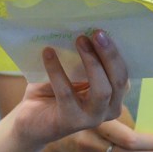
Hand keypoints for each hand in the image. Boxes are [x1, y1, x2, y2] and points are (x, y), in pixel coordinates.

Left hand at [11, 30, 129, 149]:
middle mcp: (109, 109)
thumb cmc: (52, 90)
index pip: (123, 72)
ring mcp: (92, 118)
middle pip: (119, 81)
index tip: (103, 30)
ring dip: (92, 62)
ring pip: (102, 90)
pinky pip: (66, 93)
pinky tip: (48, 52)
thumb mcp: (69, 71)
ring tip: (79, 40)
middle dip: (109, 55)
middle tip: (96, 33)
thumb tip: (82, 28)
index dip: (116, 52)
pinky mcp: (70, 122)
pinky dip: (57, 70)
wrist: (29, 118)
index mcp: (114, 94)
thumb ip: (79, 57)